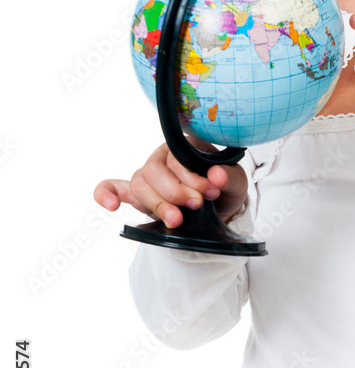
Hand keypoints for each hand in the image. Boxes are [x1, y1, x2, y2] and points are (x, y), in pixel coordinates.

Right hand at [92, 137, 248, 229]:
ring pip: (139, 185)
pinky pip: (112, 187)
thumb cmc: (225, 188)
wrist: (221, 209)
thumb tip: (217, 175)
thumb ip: (229, 176)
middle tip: (196, 206)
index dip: (190, 178)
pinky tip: (111, 205)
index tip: (209, 193)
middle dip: (174, 192)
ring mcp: (148, 176)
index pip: (176, 159)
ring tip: (176, 220)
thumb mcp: (236, 182)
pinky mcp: (138, 194)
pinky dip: (106, 193)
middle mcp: (162, 158)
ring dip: (156, 204)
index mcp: (183, 146)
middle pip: (152, 171)